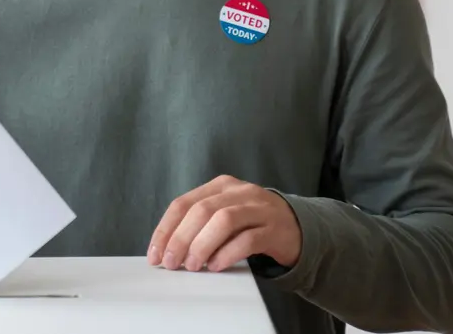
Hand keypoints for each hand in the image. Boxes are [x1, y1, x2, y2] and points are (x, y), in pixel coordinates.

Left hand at [147, 175, 301, 272]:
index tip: (156, 253)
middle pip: (201, 211)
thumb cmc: (251, 223)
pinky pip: (247, 239)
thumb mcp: (224, 214)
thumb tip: (167, 249)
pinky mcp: (274, 228)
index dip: (166, 229)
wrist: (296, 227)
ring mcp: (259, 208)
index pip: (184, 203)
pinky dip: (227, 253)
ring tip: (193, 265)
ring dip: (202, 245)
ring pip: (223, 220)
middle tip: (171, 263)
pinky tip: (216, 266)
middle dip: (181, 239)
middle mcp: (239, 192)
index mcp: (220, 186)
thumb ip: (199, 224)